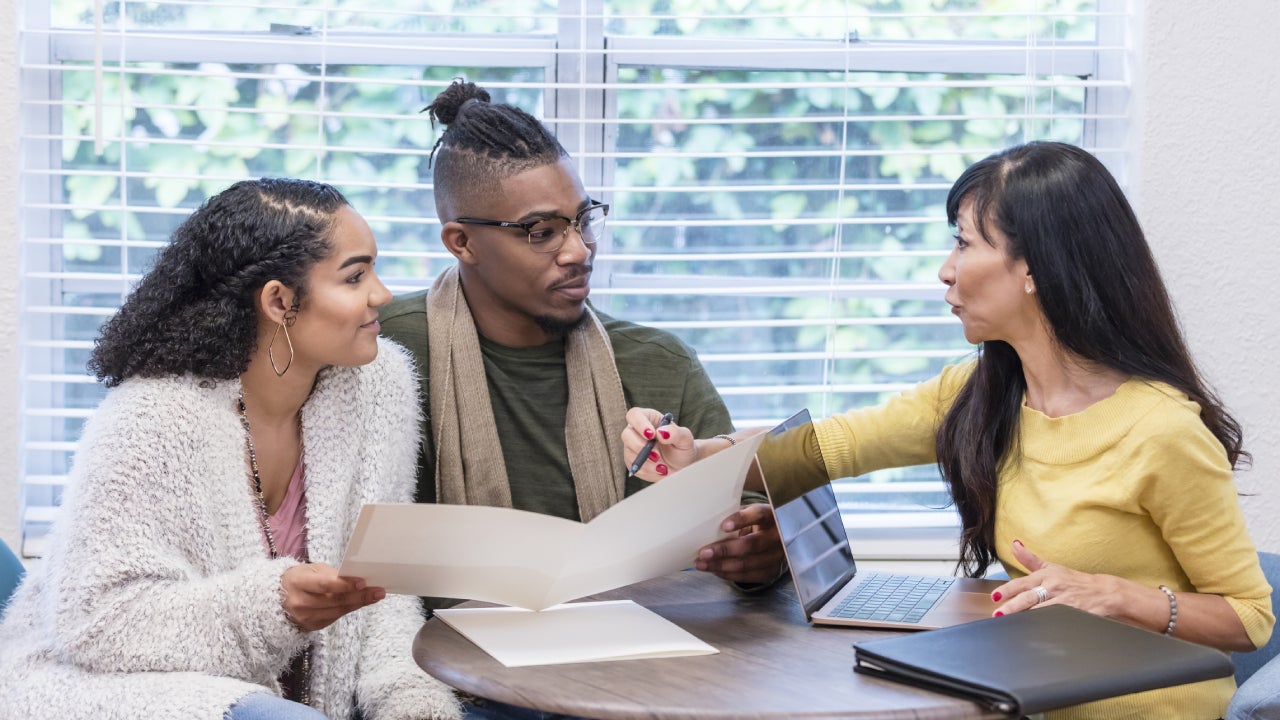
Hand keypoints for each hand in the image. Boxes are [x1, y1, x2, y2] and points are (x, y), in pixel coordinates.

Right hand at [280, 562, 384, 631]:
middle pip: (335, 601)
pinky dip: (350, 610)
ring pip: (338, 611)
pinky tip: (362, 603)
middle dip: (360, 596)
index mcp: (298, 583)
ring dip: (359, 604)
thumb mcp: (311, 570)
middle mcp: (300, 602)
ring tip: (376, 596)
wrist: (278, 598)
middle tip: (378, 591)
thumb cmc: (300, 578)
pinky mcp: (311, 626)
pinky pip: (335, 617)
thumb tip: (356, 579)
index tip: (363, 582)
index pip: (325, 585)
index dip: (345, 585)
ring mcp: (305, 617)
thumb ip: (331, 575)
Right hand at [621, 407, 696, 480]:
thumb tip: (660, 432)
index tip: (651, 435)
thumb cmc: (683, 447)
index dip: (640, 424)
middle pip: (627, 434)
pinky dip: (648, 472)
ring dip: (647, 463)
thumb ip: (675, 433)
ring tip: (664, 467)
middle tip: (657, 456)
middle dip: (641, 447)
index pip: (635, 415)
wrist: (682, 465)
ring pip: (629, 453)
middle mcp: (637, 431)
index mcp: (649, 418)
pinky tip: (659, 471)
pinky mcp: (632, 462)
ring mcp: (632, 447)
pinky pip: (634, 468)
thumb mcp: (685, 438)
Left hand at [694, 503, 785, 584]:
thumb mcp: (747, 512)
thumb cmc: (753, 520)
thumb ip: (732, 514)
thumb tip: (705, 521)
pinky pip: (747, 576)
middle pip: (751, 545)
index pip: (758, 515)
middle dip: (724, 550)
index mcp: (771, 515)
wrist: (774, 535)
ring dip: (722, 566)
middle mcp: (778, 536)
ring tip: (702, 564)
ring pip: (747, 564)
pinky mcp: (771, 571)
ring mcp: (776, 556)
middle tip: (703, 553)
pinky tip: (714, 570)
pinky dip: (728, 574)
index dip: (742, 520)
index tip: (724, 526)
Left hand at [990, 539, 1119, 617]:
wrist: (1103, 591)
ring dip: (1026, 618)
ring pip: (1040, 611)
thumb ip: (1030, 559)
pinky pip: (1055, 620)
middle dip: (1012, 607)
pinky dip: (1045, 624)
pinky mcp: (1073, 613)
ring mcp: (1063, 601)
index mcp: (1045, 575)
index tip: (994, 597)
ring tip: (1012, 625)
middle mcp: (1053, 586)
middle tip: (999, 614)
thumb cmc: (1073, 580)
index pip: (1021, 583)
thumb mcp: (1051, 567)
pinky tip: (1034, 631)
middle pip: (1029, 598)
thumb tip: (1014, 544)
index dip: (1007, 590)